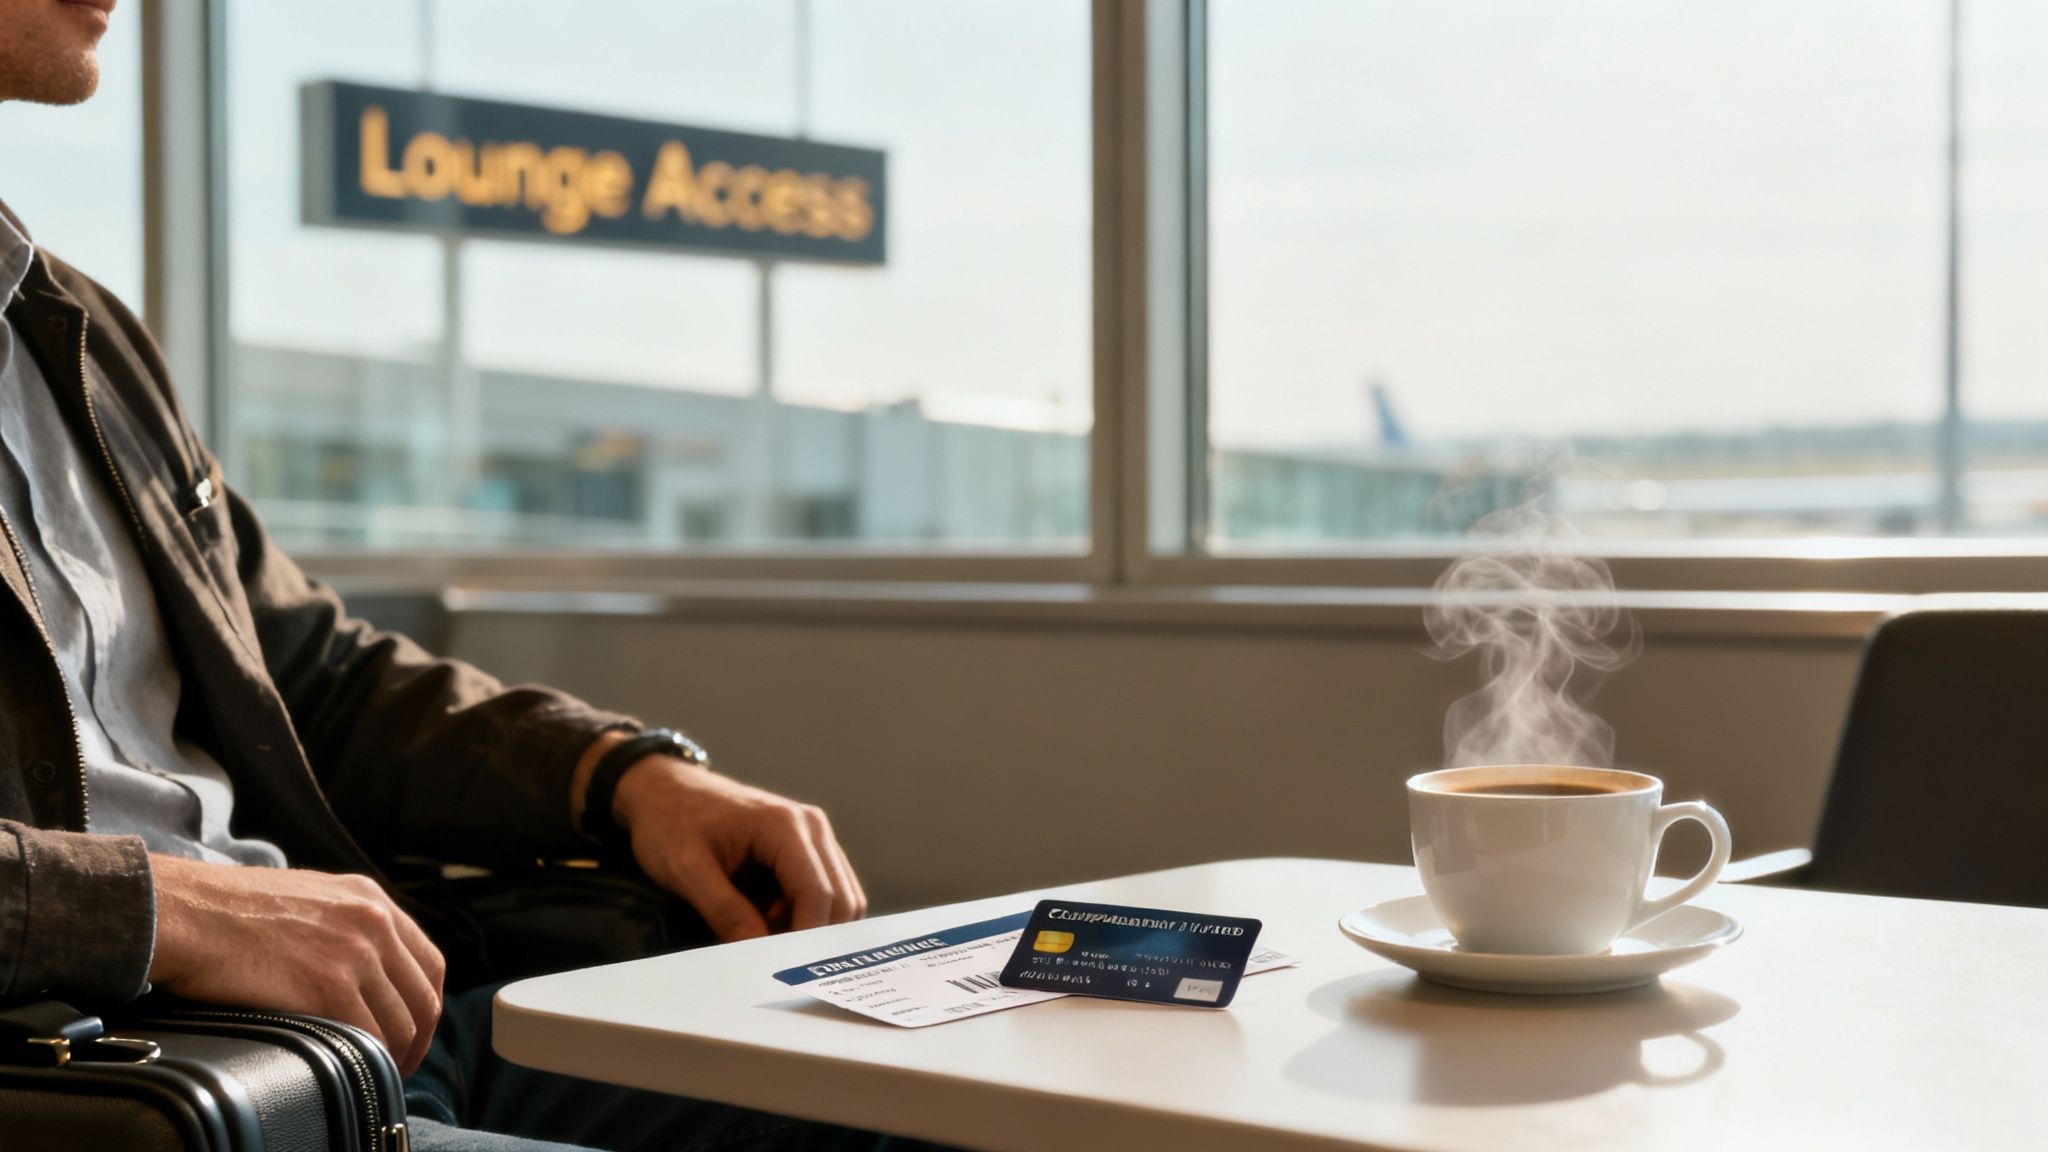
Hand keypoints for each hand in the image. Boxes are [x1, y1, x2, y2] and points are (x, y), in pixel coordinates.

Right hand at [148, 855, 444, 1074]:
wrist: (185, 912)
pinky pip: (369, 1037)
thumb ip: (343, 926)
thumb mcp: (306, 898)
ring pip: (401, 1024)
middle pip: (422, 997)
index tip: (414, 1033)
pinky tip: (354, 1070)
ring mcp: (355, 953)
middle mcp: (373, 921)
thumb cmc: (226, 911)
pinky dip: (369, 1061)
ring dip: (395, 1057)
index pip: (428, 962)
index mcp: (370, 898)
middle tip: (398, 1066)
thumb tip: (361, 970)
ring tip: (377, 1075)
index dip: (424, 1006)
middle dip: (417, 1040)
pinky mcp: (329, 986)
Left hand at [612, 757, 866, 940]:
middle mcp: (812, 827)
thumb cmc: (670, 821)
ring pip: (841, 899)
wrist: (664, 789)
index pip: (819, 894)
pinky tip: (769, 919)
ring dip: (811, 926)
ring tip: (765, 934)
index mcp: (785, 825)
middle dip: (813, 936)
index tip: (781, 970)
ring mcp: (814, 837)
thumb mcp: (685, 870)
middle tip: (772, 960)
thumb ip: (724, 911)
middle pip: (842, 900)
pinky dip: (805, 916)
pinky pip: (826, 892)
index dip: (806, 938)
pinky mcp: (808, 849)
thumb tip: (759, 953)